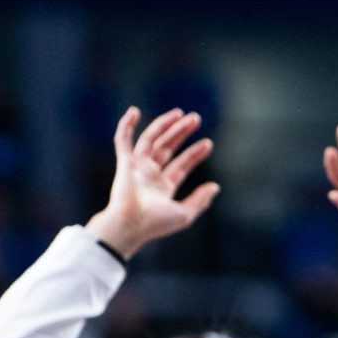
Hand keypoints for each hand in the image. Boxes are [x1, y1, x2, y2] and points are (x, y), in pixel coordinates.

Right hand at [85, 107, 218, 257]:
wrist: (131, 225)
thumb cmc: (156, 224)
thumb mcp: (184, 214)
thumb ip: (200, 200)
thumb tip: (215, 187)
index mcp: (163, 187)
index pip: (181, 165)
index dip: (194, 153)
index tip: (208, 143)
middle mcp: (150, 175)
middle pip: (167, 148)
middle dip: (181, 133)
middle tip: (195, 118)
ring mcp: (137, 168)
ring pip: (151, 140)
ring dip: (164, 125)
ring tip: (180, 113)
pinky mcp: (125, 163)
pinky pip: (123, 141)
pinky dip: (126, 126)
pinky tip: (134, 112)